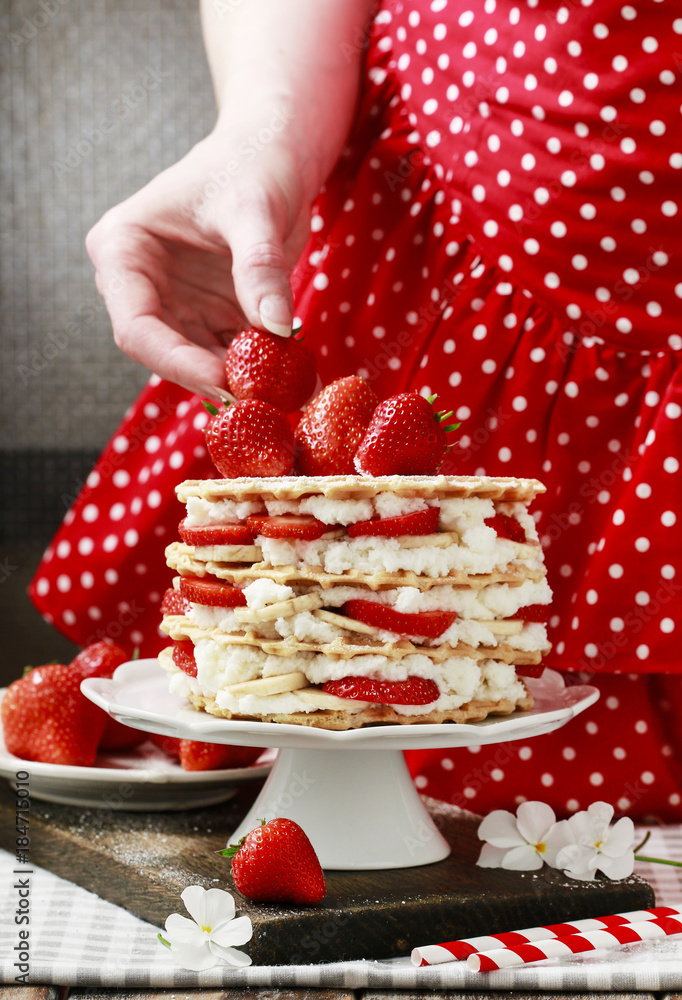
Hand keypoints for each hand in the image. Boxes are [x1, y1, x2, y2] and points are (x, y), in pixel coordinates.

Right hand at [86, 119, 316, 393]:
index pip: (136, 327)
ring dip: (240, 378)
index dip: (177, 362)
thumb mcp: (256, 210)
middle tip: (261, 399)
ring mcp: (176, 302)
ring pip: (199, 358)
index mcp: (123, 249)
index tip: (225, 383)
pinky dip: (259, 366)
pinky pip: (230, 350)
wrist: (275, 149)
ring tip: (285, 392)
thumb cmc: (253, 161)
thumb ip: (260, 268)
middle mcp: (140, 284)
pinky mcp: (210, 313)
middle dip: (213, 376)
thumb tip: (277, 329)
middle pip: (165, 352)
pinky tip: (293, 379)